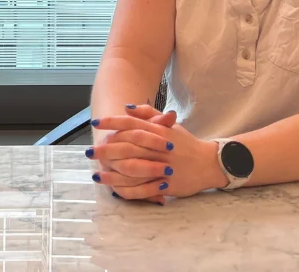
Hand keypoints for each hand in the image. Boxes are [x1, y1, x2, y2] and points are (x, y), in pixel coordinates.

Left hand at [91, 115, 226, 200]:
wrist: (210, 164)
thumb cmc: (186, 143)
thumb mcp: (170, 125)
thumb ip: (148, 114)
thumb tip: (126, 108)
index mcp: (159, 132)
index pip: (132, 124)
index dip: (112, 123)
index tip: (96, 124)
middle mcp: (159, 149)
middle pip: (128, 147)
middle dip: (106, 149)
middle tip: (88, 151)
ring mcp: (163, 168)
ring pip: (133, 170)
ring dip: (112, 173)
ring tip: (95, 173)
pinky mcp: (166, 185)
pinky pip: (143, 189)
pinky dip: (127, 190)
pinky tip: (113, 190)